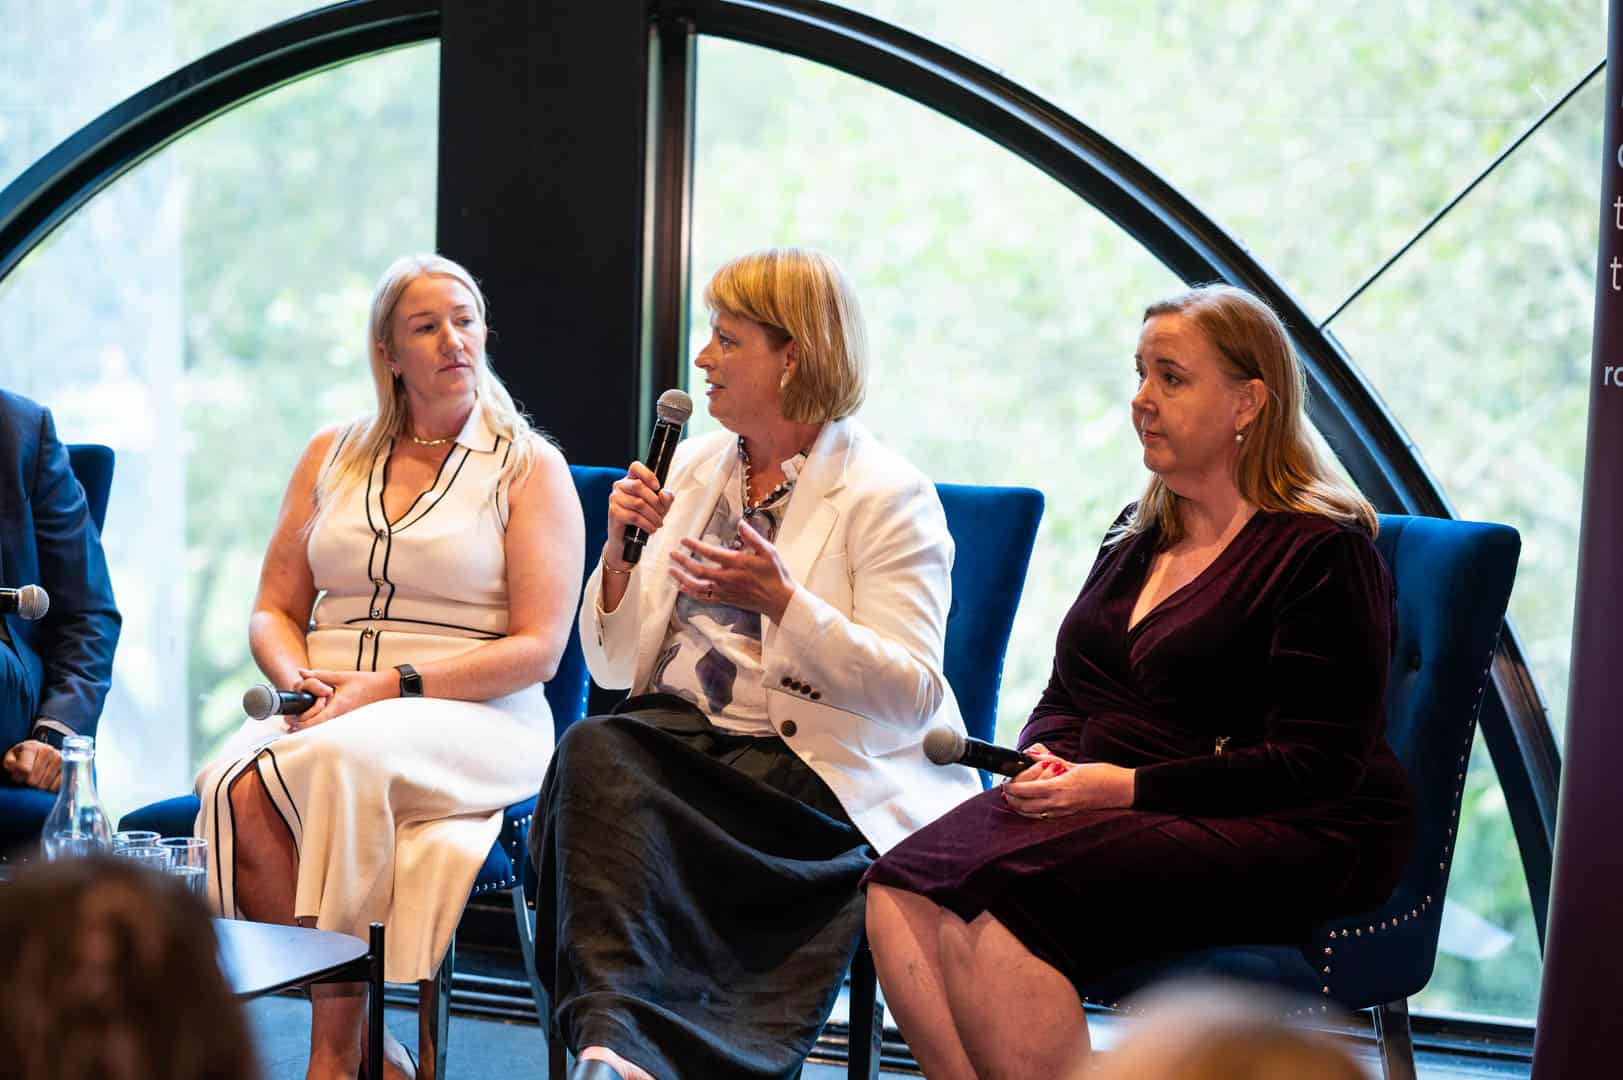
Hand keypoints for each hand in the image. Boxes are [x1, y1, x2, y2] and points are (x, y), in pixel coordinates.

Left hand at [2, 740, 62, 791]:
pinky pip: (57, 787)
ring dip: (39, 787)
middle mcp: (49, 751)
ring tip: (38, 780)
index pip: (24, 769)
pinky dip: (50, 788)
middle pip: (33, 780)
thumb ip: (10, 762)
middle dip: (28, 783)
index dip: (17, 778)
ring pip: (45, 785)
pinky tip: (47, 783)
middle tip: (27, 779)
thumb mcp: (12, 757)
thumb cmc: (24, 757)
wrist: (41, 753)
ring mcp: (61, 760)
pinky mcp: (70, 769)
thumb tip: (13, 766)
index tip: (17, 777)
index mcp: (33, 746)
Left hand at [286, 668, 396, 730]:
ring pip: (321, 730)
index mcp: (337, 707)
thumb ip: (319, 675)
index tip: (289, 720)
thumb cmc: (365, 683)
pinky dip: (317, 724)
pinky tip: (312, 720)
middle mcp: (340, 717)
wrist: (384, 689)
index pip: (313, 722)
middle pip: (314, 730)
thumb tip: (301, 673)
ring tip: (297, 723)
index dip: (298, 723)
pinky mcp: (345, 720)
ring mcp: (343, 721)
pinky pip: (328, 725)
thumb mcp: (340, 676)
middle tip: (288, 722)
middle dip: (299, 726)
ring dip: (308, 726)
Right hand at [603, 461, 674, 569]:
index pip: (635, 467)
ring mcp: (614, 499)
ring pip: (639, 503)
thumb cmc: (642, 519)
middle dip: (655, 501)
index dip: (648, 475)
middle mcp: (619, 487)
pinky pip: (634, 516)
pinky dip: (647, 524)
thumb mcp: (659, 507)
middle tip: (662, 513)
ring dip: (653, 516)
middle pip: (639, 486)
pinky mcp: (613, 513)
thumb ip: (666, 498)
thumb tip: (663, 493)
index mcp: (630, 480)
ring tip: (658, 523)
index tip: (657, 487)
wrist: (627, 541)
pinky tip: (651, 529)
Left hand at [669, 520, 796, 622]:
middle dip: (683, 562)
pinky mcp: (726, 599)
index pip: (710, 553)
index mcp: (737, 563)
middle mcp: (727, 578)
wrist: (780, 600)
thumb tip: (740, 523)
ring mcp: (725, 590)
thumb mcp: (768, 551)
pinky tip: (684, 588)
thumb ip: (753, 537)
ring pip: (698, 586)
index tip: (684, 540)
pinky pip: (705, 597)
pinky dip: (692, 593)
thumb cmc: (775, 574)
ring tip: (671, 571)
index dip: (695, 546)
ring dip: (682, 578)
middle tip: (673, 554)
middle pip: (699, 570)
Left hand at [1002, 743, 1133, 818]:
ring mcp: (1064, 812)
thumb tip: (1032, 755)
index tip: (1005, 782)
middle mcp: (1059, 803)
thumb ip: (1051, 761)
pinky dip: (1032, 812)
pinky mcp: (1068, 815)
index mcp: (1059, 788)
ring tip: (1013, 799)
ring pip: (1032, 815)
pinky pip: (1044, 817)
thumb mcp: (1074, 764)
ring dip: (1019, 808)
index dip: (1011, 788)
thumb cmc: (1102, 775)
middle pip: (1024, 806)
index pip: (1026, 791)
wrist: (1122, 791)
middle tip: (1006, 790)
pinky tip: (1030, 806)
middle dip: (1011, 799)